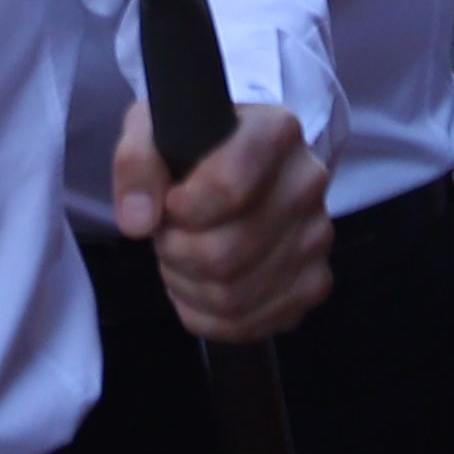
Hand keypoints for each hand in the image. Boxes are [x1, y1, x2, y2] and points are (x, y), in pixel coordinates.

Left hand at [109, 96, 331, 342]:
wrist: (236, 164)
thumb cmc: (193, 145)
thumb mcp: (153, 129)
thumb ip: (137, 162)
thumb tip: (139, 221)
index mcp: (275, 132)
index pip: (229, 186)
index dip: (182, 208)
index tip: (168, 203)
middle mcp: (307, 183)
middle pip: (227, 252)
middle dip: (177, 252)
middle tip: (166, 235)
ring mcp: (316, 237)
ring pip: (234, 296)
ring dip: (188, 286)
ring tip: (180, 258)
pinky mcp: (314, 283)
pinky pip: (250, 324)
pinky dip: (208, 316)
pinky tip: (198, 285)